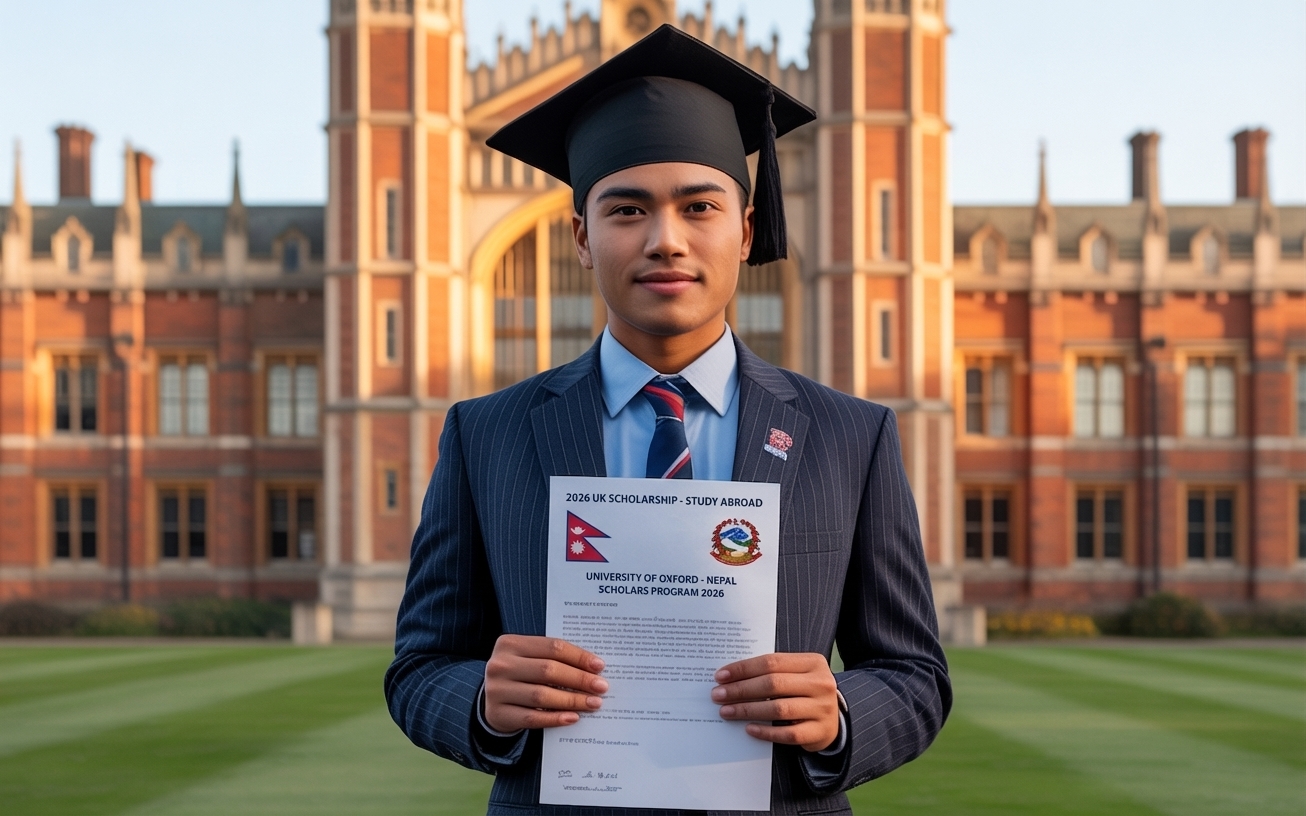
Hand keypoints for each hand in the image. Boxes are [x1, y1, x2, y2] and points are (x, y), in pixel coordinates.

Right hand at [483, 635, 607, 732]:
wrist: (492, 699)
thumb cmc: (521, 675)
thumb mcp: (530, 658)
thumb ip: (554, 658)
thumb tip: (594, 668)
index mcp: (511, 643)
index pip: (552, 647)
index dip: (578, 656)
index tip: (599, 666)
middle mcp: (500, 664)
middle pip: (548, 670)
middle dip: (579, 679)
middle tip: (601, 687)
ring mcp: (496, 690)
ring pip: (542, 695)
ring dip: (572, 700)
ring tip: (593, 703)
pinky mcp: (498, 713)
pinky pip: (532, 717)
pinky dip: (555, 718)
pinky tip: (573, 717)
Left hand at [712, 652, 840, 751]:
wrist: (834, 720)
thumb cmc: (805, 692)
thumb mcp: (795, 675)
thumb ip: (771, 672)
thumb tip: (729, 677)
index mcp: (812, 662)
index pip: (771, 662)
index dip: (743, 669)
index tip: (720, 676)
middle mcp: (821, 683)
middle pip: (773, 684)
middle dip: (741, 690)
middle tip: (718, 695)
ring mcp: (823, 708)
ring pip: (779, 709)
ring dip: (748, 710)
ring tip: (727, 712)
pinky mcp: (820, 732)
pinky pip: (788, 734)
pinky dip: (766, 732)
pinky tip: (749, 729)